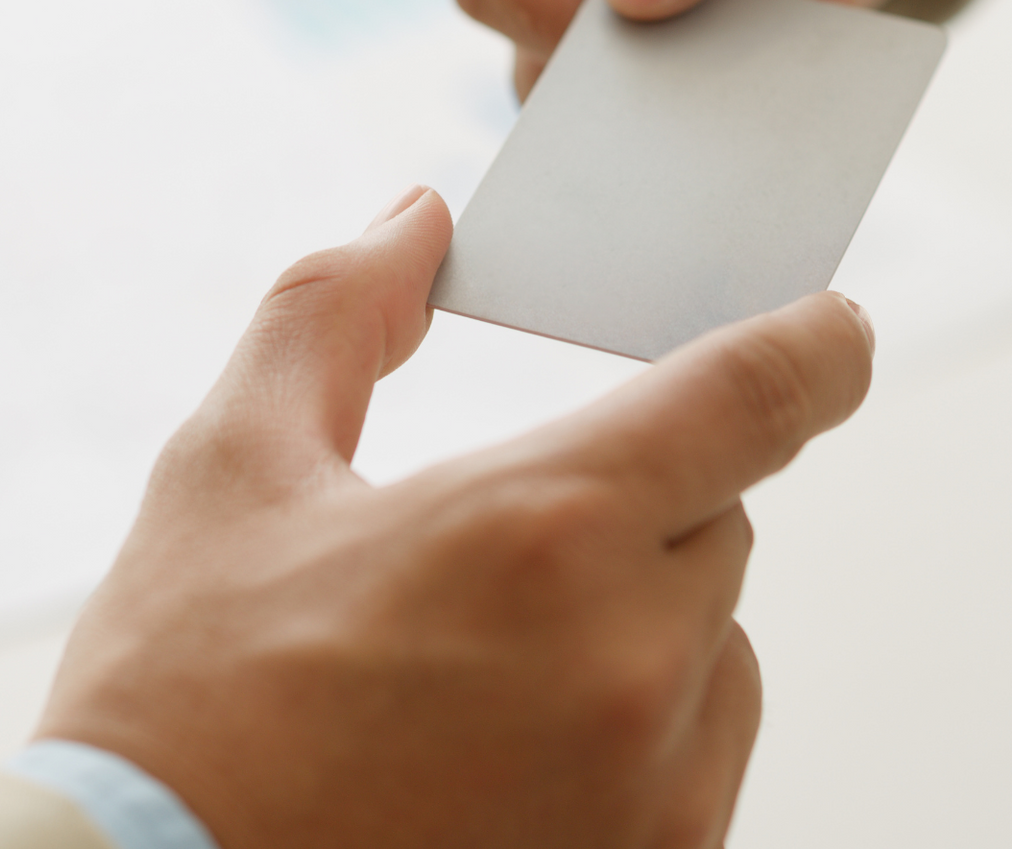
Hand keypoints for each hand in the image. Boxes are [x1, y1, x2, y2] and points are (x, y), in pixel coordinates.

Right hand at [36, 185, 874, 848]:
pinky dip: (638, 721)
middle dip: (637, 496)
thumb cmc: (180, 695)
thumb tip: (415, 220)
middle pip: (717, 518)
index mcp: (537, 527)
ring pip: (717, 642)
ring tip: (479, 660)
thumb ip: (334, 311)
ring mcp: (652, 791)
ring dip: (642, 614)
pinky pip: (698, 753)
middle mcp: (630, 664)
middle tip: (502, 536)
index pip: (751, 396)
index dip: (809, 343)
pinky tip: (503, 745)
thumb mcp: (230, 467)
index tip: (830, 327)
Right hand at [453, 0, 1011, 97]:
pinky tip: (833, 41)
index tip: (670, 22)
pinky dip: (760, 95)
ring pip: (608, 85)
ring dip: (694, 94)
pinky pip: (709, 90)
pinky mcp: (735, 5)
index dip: (562, 8)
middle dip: (625, 70)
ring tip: (798, 37)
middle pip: (534, 31)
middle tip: (740, 55)